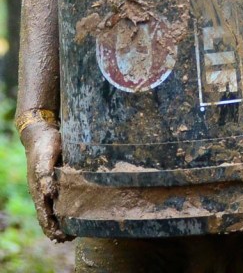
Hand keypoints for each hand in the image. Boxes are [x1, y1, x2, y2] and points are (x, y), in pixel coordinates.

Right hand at [22, 121, 66, 241]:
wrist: (42, 130)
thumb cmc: (44, 144)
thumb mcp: (45, 158)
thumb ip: (45, 175)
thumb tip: (48, 194)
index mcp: (38, 190)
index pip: (44, 217)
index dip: (53, 230)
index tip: (64, 237)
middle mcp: (42, 191)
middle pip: (49, 217)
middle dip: (59, 229)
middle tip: (74, 236)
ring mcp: (48, 186)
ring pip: (54, 209)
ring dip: (63, 220)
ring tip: (78, 228)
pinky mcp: (55, 178)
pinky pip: (59, 198)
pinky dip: (66, 207)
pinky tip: (78, 208)